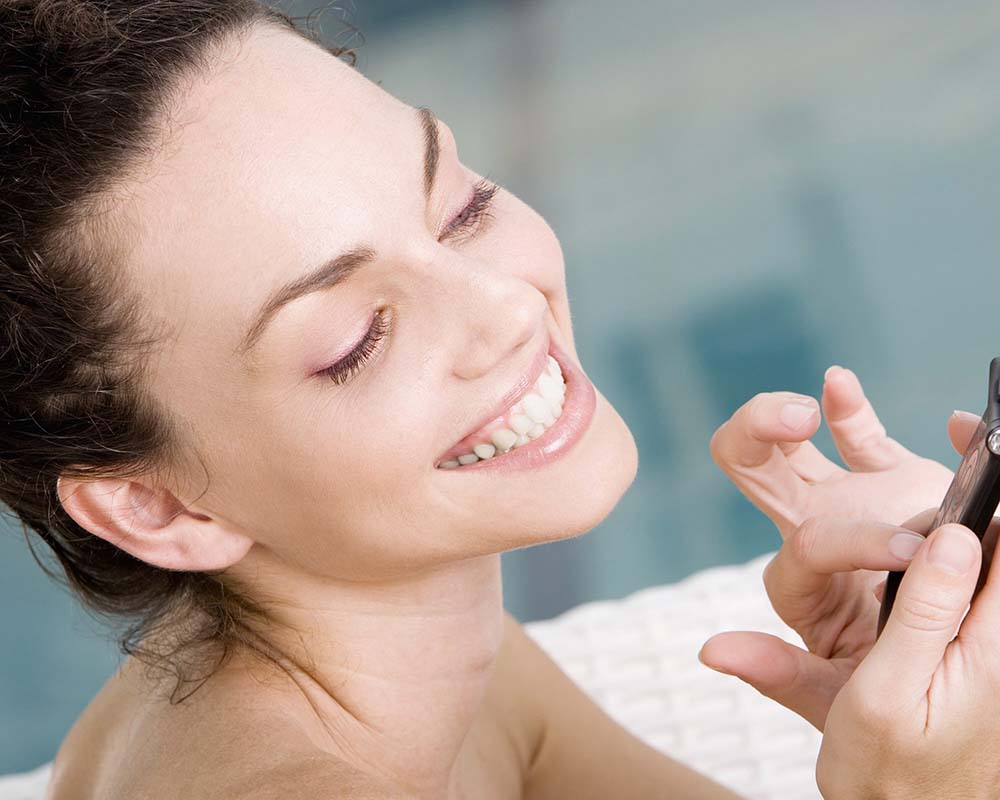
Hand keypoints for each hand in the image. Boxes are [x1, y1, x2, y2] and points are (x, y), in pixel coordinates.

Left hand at [698, 367, 983, 728]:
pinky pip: (858, 431)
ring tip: (824, 393)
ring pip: (795, 439)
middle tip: (796, 419)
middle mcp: (808, 526)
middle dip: (758, 429)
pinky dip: (852, 404)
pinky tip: (847, 383)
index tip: (909, 555)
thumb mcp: (831, 694)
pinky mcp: (886, 477)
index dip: (855, 541)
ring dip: (795, 410)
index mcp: (795, 579)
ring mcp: (843, 496)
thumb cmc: (882, 687)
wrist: (940, 668)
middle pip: (750, 464)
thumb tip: (708, 652)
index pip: (806, 543)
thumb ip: (779, 672)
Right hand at [817, 521, 999, 798]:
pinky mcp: (985, 665)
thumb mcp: (883, 690)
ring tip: (903, 564)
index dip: (977, 512)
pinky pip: (976, 603)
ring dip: (950, 556)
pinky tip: (909, 597)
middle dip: (958, 530)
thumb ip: (924, 612)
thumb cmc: (885, 769)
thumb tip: (953, 538)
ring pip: (988, 577)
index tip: (939, 503)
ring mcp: (997, 658)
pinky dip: (946, 583)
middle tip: (906, 542)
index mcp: (990, 650)